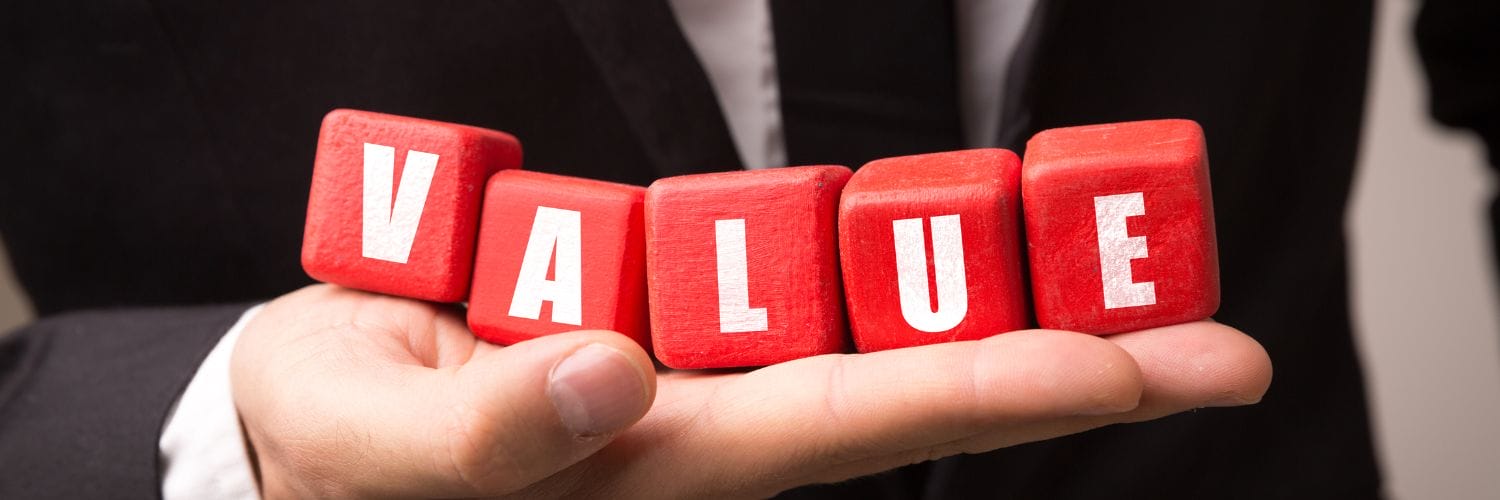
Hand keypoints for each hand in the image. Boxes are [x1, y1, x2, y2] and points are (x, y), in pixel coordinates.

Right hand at [232, 284, 1269, 497]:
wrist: (312, 417)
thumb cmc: (341, 447)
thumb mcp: (378, 448)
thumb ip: (489, 435)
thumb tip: (616, 375)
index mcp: (655, 464)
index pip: (848, 425)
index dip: (994, 393)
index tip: (1138, 368)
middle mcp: (708, 420)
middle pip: (911, 386)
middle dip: (1067, 364)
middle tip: (1219, 347)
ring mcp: (701, 364)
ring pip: (876, 323)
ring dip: (1012, 293)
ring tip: (1144, 264)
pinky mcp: (672, 304)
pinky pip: (805, 274)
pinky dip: (905, 255)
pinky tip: (993, 236)